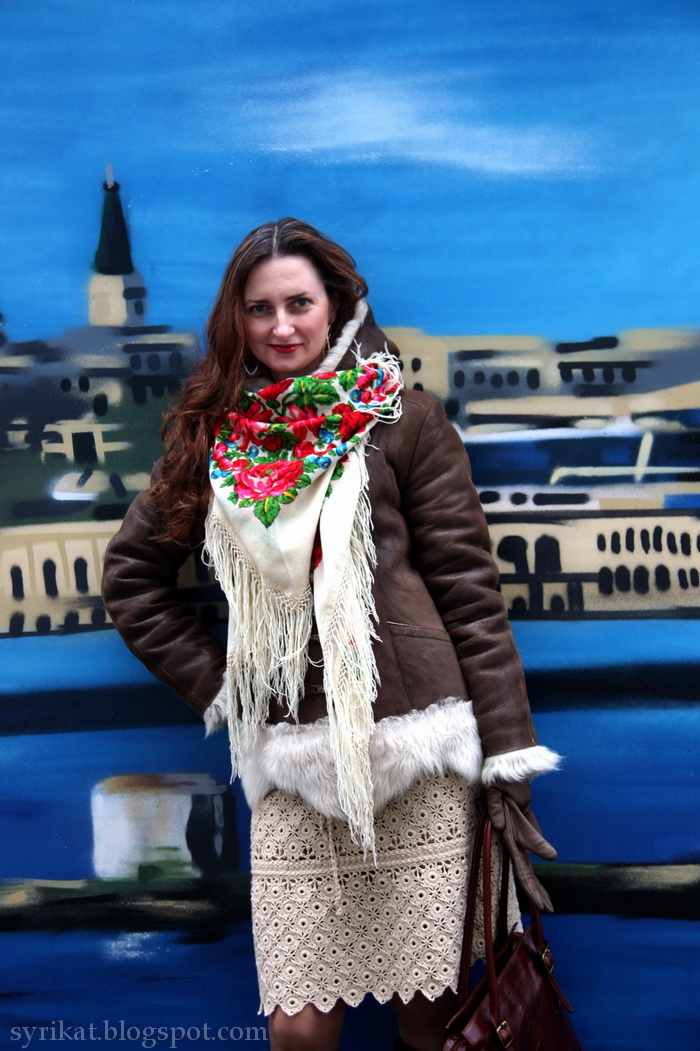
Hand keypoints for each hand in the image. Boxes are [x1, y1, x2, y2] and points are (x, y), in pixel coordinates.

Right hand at [485, 780, 556, 912]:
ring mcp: (520, 832)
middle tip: (549, 910)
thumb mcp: (496, 794)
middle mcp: (513, 837)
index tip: (539, 903)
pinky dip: (540, 852)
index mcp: (507, 835)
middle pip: (525, 871)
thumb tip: (499, 826)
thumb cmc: (496, 780)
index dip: (529, 886)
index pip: (520, 866)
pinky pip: (534, 840)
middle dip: (535, 891)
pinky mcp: (526, 823)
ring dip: (537, 881)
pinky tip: (547, 862)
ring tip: (547, 901)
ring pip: (530, 861)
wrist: (505, 770)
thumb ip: (496, 809)